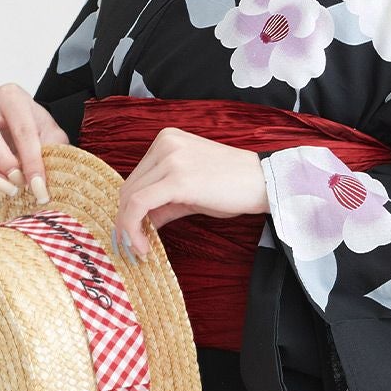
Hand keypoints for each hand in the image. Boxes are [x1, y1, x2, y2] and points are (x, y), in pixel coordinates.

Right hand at [0, 83, 66, 203]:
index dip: (31, 161)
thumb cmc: (32, 127)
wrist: (16, 123)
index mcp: (11, 96)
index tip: (38, 186)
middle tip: (17, 183)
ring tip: (4, 188)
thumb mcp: (50, 134)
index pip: (21, 129)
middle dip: (1, 162)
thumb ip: (52, 152)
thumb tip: (43, 184)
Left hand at [114, 127, 270, 258]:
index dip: (127, 210)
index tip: (130, 235)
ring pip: (129, 197)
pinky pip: (139, 204)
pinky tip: (143, 246)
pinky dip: (133, 228)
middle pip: (129, 188)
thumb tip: (140, 225)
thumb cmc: (233, 187)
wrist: (265, 183)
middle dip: (125, 221)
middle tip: (132, 248)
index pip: (135, 178)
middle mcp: (164, 144)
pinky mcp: (176, 178)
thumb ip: (163, 203)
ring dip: (128, 229)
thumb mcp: (191, 191)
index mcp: (167, 140)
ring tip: (139, 250)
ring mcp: (170, 158)